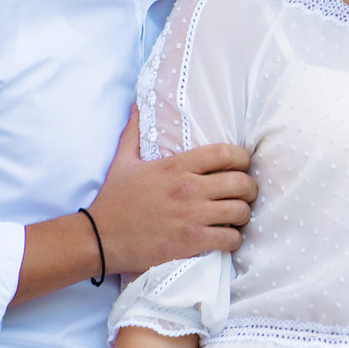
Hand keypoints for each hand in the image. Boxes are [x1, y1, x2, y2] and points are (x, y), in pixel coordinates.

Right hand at [89, 110, 254, 272]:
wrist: (100, 238)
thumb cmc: (114, 200)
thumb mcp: (123, 161)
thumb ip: (135, 133)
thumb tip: (138, 105)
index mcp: (176, 166)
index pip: (226, 153)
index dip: (242, 159)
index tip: (241, 167)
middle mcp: (188, 188)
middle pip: (242, 183)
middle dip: (249, 189)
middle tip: (243, 195)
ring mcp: (192, 216)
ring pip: (241, 211)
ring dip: (243, 215)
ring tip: (235, 217)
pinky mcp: (192, 241)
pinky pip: (231, 238)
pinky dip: (234, 239)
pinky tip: (225, 236)